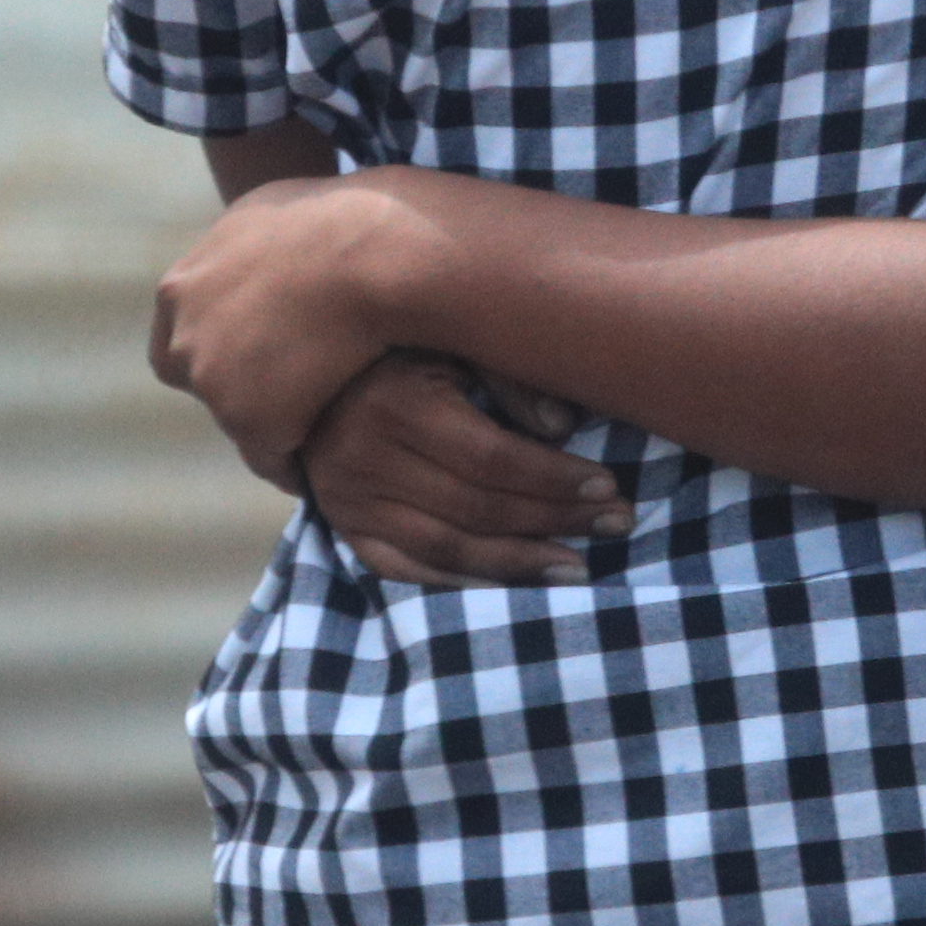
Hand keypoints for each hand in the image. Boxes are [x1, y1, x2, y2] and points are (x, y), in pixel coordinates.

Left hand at [151, 174, 409, 482]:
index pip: (177, 333)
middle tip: (290, 389)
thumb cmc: (343, 220)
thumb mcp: (269, 212)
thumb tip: (261, 247)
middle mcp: (184, 332)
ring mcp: (211, 377)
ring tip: (320, 424)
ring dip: (271, 421)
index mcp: (183, 285)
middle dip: (238, 384)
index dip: (219, 343)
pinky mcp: (248, 418)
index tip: (257, 352)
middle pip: (200, 377)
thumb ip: (247, 244)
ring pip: (236, 419)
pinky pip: (272, 458)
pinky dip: (296, 463)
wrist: (373, 253)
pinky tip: (328, 459)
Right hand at [302, 352, 625, 588]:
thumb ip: (508, 376)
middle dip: (554, 520)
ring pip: (445, 548)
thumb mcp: (452, 340)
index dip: (554, 478)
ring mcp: (348, 501)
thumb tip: (563, 427)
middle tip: (617, 525)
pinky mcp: (344, 528)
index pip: (491, 458)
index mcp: (395, 403)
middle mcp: (363, 458)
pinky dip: (462, 584)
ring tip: (578, 569)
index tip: (608, 486)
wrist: (308, 372)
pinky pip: (406, 571)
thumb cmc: (403, 347)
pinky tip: (513, 586)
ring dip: (519, 564)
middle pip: (476, 507)